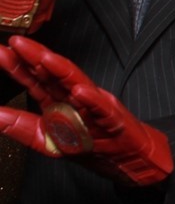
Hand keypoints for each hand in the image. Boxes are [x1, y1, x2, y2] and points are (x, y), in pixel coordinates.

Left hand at [0, 35, 172, 185]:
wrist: (132, 160)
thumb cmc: (93, 145)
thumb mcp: (47, 140)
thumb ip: (21, 126)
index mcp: (59, 102)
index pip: (35, 80)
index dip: (16, 66)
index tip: (0, 51)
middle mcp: (76, 99)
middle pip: (54, 75)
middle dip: (35, 58)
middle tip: (17, 43)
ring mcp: (96, 107)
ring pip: (78, 85)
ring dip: (62, 71)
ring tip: (45, 58)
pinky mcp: (114, 122)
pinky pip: (102, 111)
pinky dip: (92, 100)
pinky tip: (80, 91)